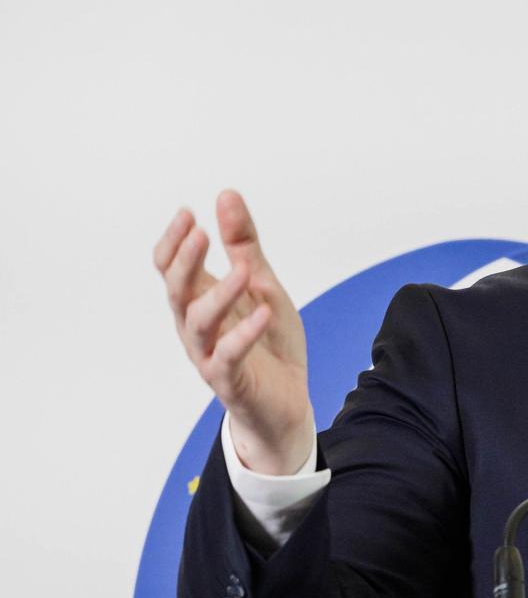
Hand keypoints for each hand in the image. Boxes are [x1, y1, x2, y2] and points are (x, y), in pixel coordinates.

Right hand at [155, 191, 313, 474]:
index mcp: (200, 301)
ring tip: (242, 270)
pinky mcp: (230, 380)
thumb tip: (226, 195)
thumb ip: (244, 245)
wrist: (286, 401)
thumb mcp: (262, 284)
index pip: (171, 269)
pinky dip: (244, 334)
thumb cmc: (267, 341)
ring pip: (199, 322)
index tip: (188, 213)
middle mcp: (197, 327)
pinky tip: (263, 312)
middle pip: (177, 291)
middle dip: (185, 261)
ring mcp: (210, 354)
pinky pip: (229, 356)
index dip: (174, 242)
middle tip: (199, 232)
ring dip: (218, 294)